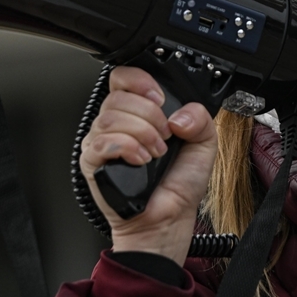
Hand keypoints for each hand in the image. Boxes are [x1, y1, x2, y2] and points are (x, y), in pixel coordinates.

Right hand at [80, 65, 217, 265]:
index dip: (140, 80)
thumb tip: (180, 114)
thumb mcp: (204, 143)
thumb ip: (201, 118)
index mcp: (138, 112)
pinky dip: (126, 147)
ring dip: (141, 132)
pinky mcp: (93, 162)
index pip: (123, 77)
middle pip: (118, 96)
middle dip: (149, 114)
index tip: (160, 99)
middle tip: (165, 136)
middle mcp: (117, 123)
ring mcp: (102, 142)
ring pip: (109, 117)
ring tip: (155, 152)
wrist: (168, 218)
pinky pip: (101, 142)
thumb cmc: (178, 184)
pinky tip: (141, 160)